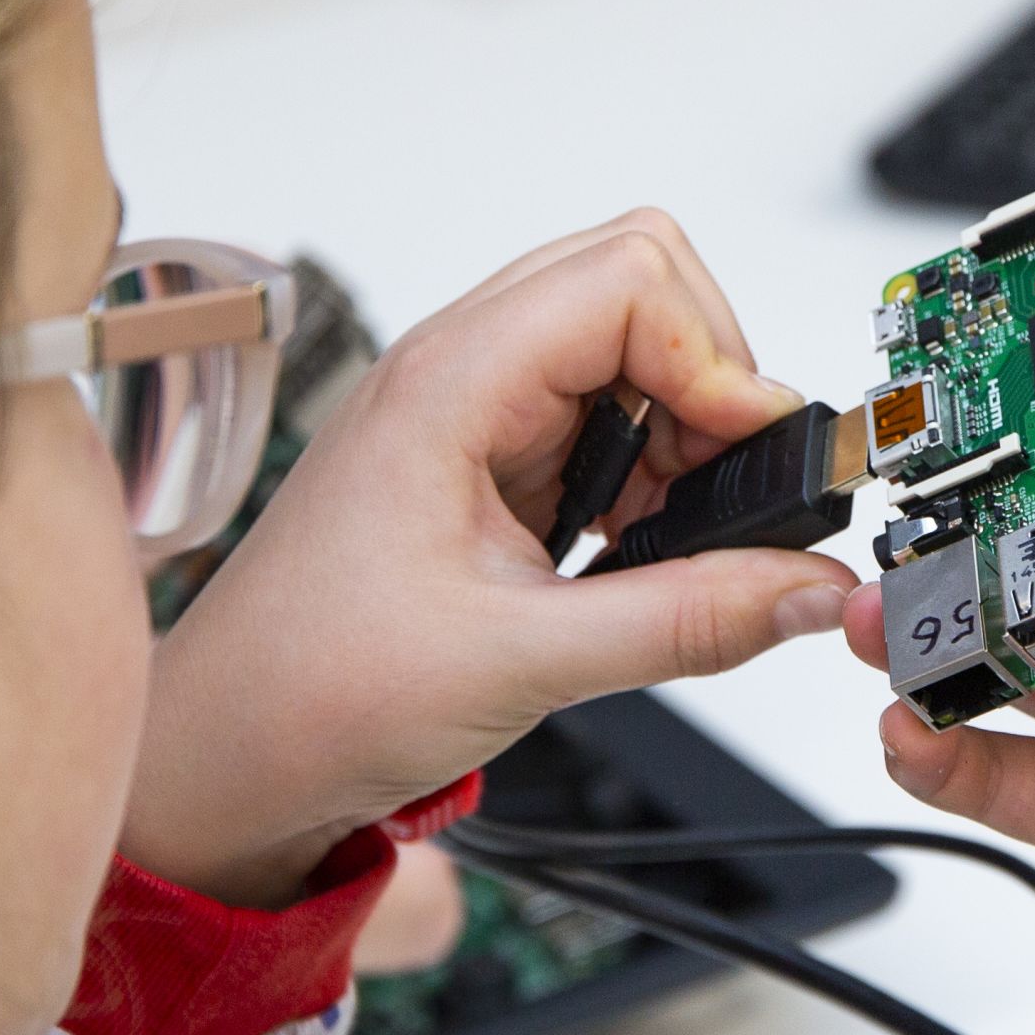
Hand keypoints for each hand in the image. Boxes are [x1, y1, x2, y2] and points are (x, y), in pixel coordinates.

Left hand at [125, 212, 855, 904]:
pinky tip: (632, 551)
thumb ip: (686, 620)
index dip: (713, 358)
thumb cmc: (313, 692)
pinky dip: (647, 470)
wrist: (227, 754)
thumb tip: (807, 587)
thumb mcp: (525, 662)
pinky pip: (599, 416)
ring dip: (681, 429)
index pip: (630, 280)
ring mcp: (469, 413)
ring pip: (624, 347)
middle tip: (723, 488)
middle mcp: (458, 373)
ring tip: (669, 535)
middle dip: (710, 375)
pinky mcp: (481, 463)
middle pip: (635, 281)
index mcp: (448, 384)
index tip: (746, 459)